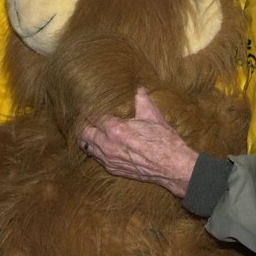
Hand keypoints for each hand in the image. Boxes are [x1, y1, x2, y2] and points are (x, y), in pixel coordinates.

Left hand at [80, 87, 198, 197]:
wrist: (172, 166)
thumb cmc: (163, 140)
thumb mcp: (152, 115)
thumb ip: (141, 98)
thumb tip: (137, 85)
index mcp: (115, 129)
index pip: (92, 116)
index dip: (88, 109)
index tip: (86, 103)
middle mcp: (108, 146)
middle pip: (84, 133)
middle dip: (83, 123)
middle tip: (84, 116)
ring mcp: (109, 160)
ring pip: (88, 148)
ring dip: (87, 138)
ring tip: (89, 129)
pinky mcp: (114, 169)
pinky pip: (97, 158)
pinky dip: (95, 150)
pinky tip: (100, 144)